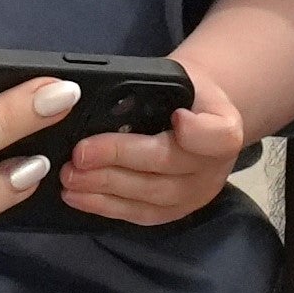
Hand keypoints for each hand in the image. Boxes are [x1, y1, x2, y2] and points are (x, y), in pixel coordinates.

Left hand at [59, 67, 257, 225]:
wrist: (197, 118)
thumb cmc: (182, 95)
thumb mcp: (180, 77)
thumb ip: (155, 86)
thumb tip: (99, 94)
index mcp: (225, 127)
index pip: (218, 136)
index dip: (197, 133)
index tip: (177, 118)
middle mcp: (214, 168)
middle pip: (168, 167)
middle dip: (119, 160)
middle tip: (78, 154)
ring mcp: (195, 196)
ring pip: (150, 198)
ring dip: (105, 188)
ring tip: (69, 177)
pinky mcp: (174, 213)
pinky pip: (139, 215)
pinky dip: (104, 207)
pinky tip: (77, 196)